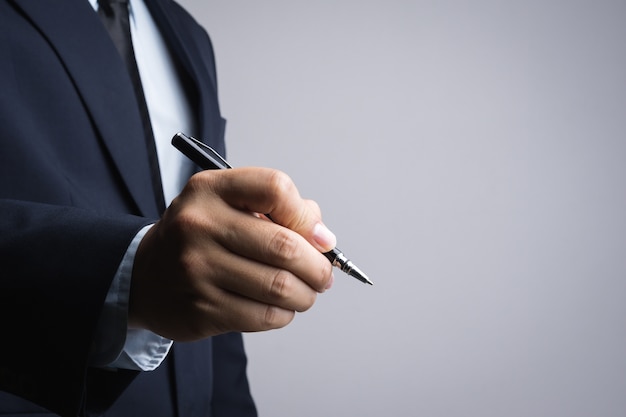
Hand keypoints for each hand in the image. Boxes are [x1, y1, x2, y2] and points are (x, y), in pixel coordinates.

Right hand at [130, 167, 335, 340]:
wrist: (145, 275)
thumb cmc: (199, 236)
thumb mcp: (228, 203)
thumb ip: (277, 209)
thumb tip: (323, 238)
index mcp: (210, 190)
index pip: (275, 188)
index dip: (306, 216)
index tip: (318, 237)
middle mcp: (199, 226)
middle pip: (284, 246)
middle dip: (318, 267)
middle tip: (323, 275)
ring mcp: (197, 270)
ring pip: (279, 287)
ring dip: (305, 295)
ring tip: (305, 293)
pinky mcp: (200, 310)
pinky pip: (263, 316)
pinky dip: (284, 315)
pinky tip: (280, 308)